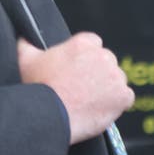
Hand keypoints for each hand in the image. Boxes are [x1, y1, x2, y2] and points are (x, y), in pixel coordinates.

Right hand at [17, 32, 134, 144]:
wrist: (51, 115)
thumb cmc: (39, 88)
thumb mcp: (27, 59)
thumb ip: (29, 45)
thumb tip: (26, 39)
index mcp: (84, 44)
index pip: (93, 44)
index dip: (86, 57)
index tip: (78, 68)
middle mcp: (104, 56)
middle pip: (107, 62)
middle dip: (98, 72)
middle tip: (83, 87)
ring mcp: (116, 76)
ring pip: (117, 80)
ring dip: (109, 88)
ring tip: (90, 100)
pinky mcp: (124, 95)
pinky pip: (126, 97)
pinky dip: (118, 103)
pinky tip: (101, 108)